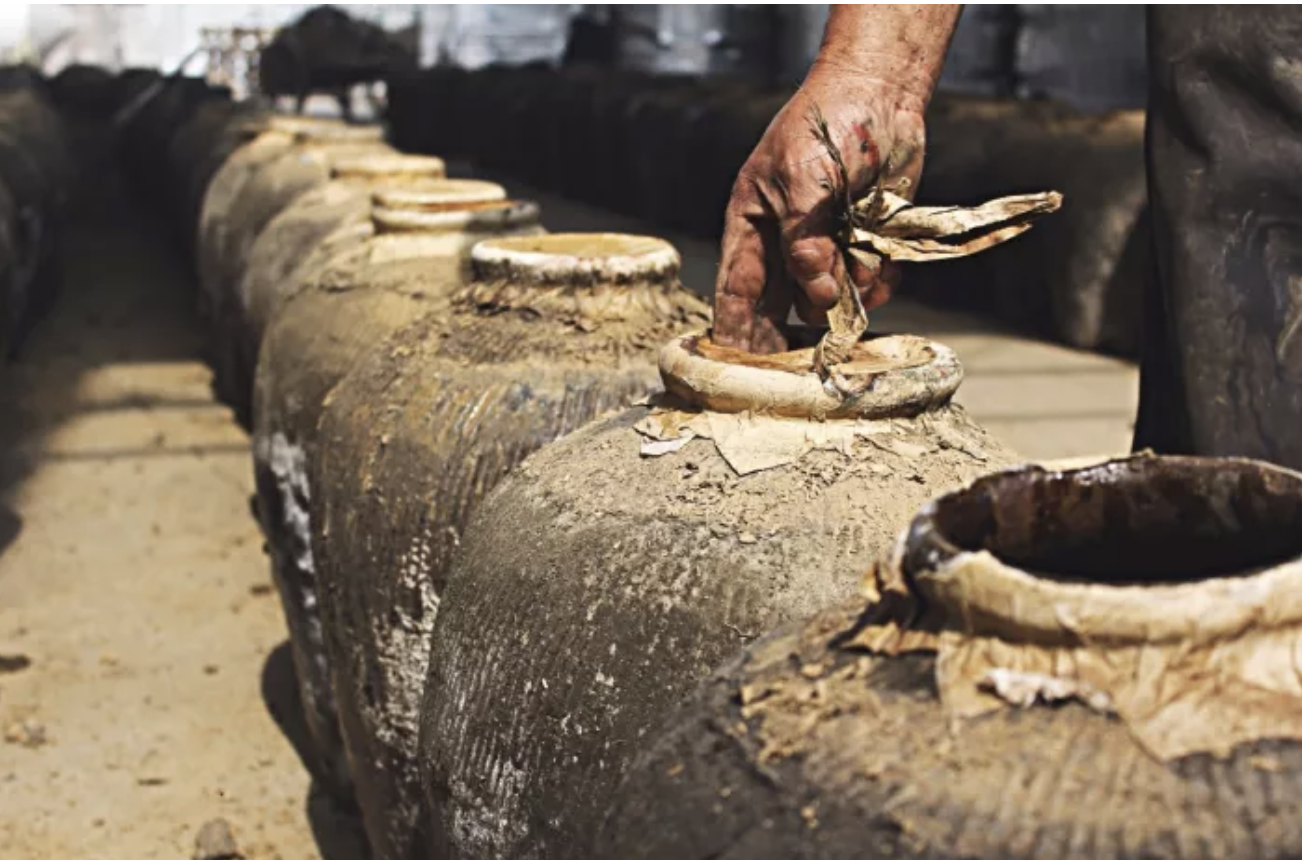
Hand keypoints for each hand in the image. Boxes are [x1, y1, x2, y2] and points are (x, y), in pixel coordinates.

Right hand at [712, 70, 927, 353]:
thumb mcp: (803, 178)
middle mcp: (784, 241)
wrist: (881, 93)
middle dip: (791, 328)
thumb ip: (804, 239)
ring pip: (827, 298)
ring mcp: (826, 244)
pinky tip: (882, 271)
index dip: (735, 328)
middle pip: (779, 304)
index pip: (736, 287)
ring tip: (858, 265)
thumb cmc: (826, 123)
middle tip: (801, 361)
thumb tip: (814, 289)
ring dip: (844, 296)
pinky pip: (866, 284)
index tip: (738, 364)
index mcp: (751, 223)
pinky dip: (876, 284)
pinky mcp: (863, 242)